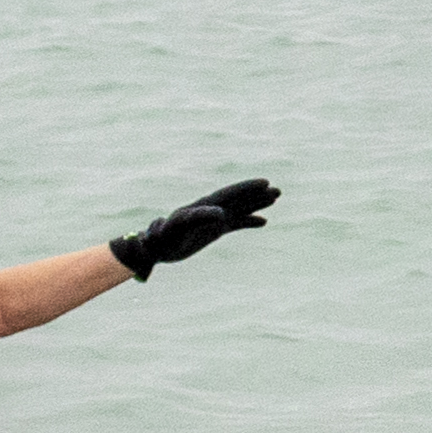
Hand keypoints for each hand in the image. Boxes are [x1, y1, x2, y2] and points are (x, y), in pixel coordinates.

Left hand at [110, 178, 278, 276]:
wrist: (153, 248)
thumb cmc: (163, 238)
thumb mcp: (179, 227)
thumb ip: (196, 218)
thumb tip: (220, 213)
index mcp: (203, 206)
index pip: (229, 195)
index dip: (246, 189)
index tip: (264, 184)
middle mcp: (210, 210)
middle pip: (237, 199)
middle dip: (256, 194)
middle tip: (278, 190)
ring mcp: (213, 220)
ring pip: (239, 209)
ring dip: (257, 204)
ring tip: (276, 198)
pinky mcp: (213, 231)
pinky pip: (236, 224)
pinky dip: (249, 221)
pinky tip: (264, 222)